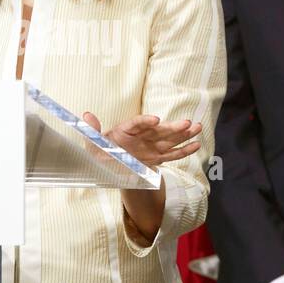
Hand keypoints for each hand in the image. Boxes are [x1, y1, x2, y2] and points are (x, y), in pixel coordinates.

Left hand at [80, 112, 201, 168]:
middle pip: (158, 130)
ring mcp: (150, 146)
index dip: (146, 121)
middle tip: (186, 122)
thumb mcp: (92, 144)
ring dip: (183, 134)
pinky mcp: (156, 158)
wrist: (107, 166)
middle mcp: (141, 136)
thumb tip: (86, 115)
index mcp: (125, 130)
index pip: (136, 123)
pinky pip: (171, 154)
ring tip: (197, 127)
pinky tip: (196, 145)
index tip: (155, 119)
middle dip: (172, 127)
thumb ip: (92, 130)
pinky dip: (183, 150)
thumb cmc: (100, 152)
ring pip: (169, 140)